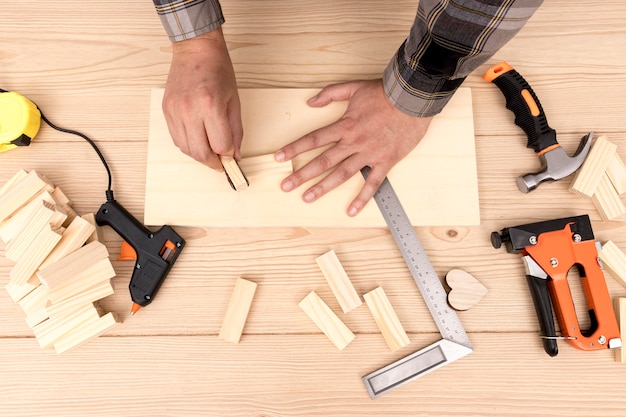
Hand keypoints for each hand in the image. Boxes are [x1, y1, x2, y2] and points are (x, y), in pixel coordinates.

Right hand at [162, 28, 242, 169]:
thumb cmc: (218, 70)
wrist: (195, 50)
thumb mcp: (235, 101)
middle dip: (213, 163)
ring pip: (186, 149)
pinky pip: (177, 139)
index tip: (233, 157)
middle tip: (222, 164)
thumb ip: (236, 131)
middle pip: (200, 153)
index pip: (220, 146)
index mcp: (210, 105)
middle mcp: (189, 110)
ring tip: (211, 152)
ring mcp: (175, 111)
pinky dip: (189, 145)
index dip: (229, 156)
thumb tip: (235, 155)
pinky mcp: (167, 111)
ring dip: (200, 156)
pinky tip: (198, 140)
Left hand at [275, 79, 431, 215]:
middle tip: (286, 186)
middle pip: (323, 161)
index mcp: (344, 125)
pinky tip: (351, 211)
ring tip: (307, 198)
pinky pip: (372, 183)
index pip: (313, 139)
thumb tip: (310, 101)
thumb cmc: (385, 93)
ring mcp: (369, 154)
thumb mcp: (354, 87)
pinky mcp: (385, 161)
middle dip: (302, 174)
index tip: (279, 157)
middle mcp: (353, 142)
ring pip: (342, 174)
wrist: (413, 99)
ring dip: (323, 187)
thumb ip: (330, 93)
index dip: (294, 149)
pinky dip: (362, 198)